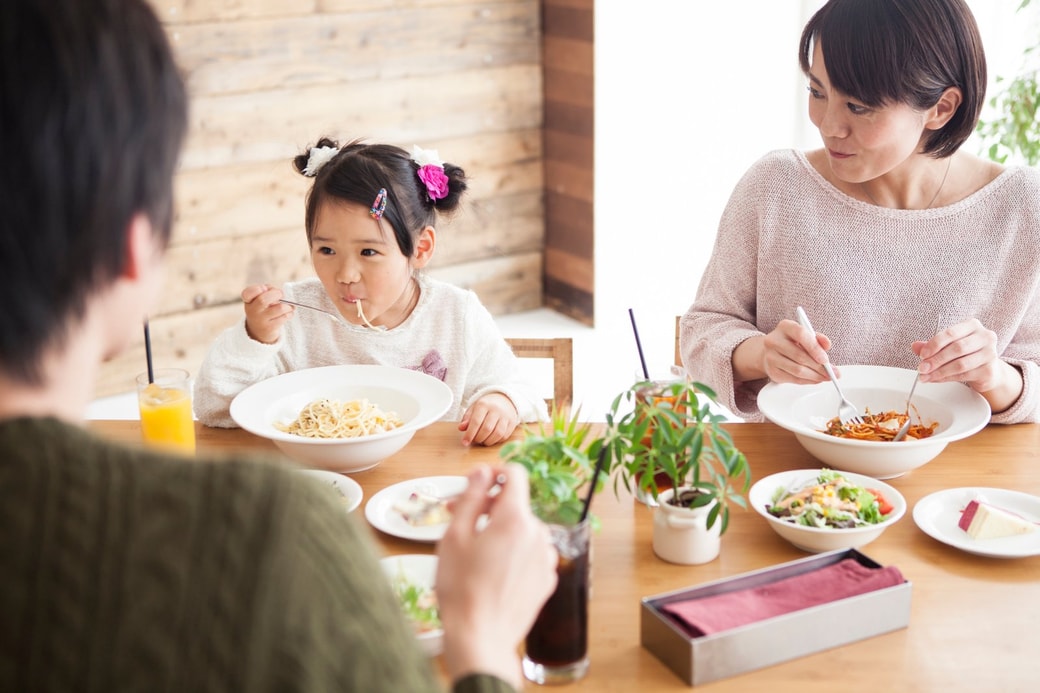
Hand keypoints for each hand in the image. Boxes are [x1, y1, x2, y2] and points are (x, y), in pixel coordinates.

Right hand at [241, 284, 291, 343]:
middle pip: (263, 300)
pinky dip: (289, 313)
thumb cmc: (263, 309)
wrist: (258, 331)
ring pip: (280, 308)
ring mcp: (260, 320)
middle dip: (277, 294)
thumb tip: (281, 294)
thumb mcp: (260, 298)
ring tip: (288, 306)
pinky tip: (287, 313)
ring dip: (287, 306)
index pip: (247, 293)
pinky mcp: (269, 328)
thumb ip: (268, 290)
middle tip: (281, 295)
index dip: (258, 289)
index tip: (264, 289)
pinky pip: (284, 317)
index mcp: (248, 300)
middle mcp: (252, 311)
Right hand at [437, 464, 557, 688]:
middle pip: (516, 505)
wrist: (480, 638)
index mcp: (515, 518)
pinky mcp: (547, 580)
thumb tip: (482, 472)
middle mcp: (538, 534)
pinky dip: (514, 553)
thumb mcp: (455, 536)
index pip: (515, 475)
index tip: (477, 484)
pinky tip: (492, 570)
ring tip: (474, 550)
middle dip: (489, 507)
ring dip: (501, 531)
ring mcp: (547, 558)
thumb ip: (471, 497)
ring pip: (523, 530)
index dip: (494, 473)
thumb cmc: (461, 589)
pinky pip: (531, 554)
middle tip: (457, 518)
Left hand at [458, 393, 519, 445]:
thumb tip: (461, 428)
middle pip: (487, 429)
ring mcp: (506, 416)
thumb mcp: (474, 408)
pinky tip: (491, 439)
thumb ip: (467, 418)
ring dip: (488, 441)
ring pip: (497, 434)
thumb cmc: (486, 406)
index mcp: (484, 404)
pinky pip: (504, 436)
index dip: (470, 434)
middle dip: (479, 438)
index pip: (476, 421)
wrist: (504, 399)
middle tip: (475, 440)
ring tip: (483, 440)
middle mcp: (496, 409)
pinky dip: (496, 441)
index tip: (465, 442)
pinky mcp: (512, 423)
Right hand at [733, 319, 833, 383]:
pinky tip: (815, 379)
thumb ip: (818, 338)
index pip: (801, 334)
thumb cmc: (791, 342)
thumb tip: (827, 345)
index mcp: (785, 327)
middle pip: (800, 356)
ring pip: (798, 370)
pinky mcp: (772, 371)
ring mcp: (770, 357)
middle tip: (831, 372)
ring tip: (825, 377)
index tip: (825, 359)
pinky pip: (793, 379)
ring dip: (815, 376)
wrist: (769, 352)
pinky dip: (808, 381)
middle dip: (819, 367)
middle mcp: (774, 341)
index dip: (815, 348)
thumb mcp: (805, 335)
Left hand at [914, 318, 1022, 411]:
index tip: (922, 355)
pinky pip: (964, 375)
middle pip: (957, 348)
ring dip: (939, 372)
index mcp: (972, 325)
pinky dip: (946, 378)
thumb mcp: (948, 346)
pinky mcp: (989, 370)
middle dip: (935, 360)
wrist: (987, 369)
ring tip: (926, 376)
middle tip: (921, 368)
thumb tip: (915, 346)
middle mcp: (985, 337)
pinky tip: (936, 379)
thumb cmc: (966, 353)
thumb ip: (932, 345)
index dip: (934, 344)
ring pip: (960, 364)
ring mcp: (990, 353)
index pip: (951, 333)